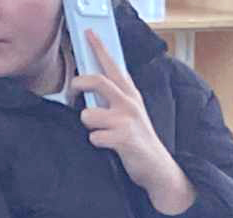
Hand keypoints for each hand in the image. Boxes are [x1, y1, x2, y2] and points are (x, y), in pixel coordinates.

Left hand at [74, 31, 193, 214]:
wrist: (158, 168)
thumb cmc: (139, 140)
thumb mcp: (132, 113)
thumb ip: (114, 97)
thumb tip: (87, 86)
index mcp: (131, 95)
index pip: (113, 67)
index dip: (100, 49)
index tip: (89, 34)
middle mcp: (130, 104)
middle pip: (97, 81)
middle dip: (79, 84)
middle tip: (74, 91)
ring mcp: (127, 121)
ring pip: (88, 115)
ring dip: (89, 125)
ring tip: (102, 132)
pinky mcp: (123, 139)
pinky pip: (94, 137)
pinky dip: (97, 143)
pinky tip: (109, 146)